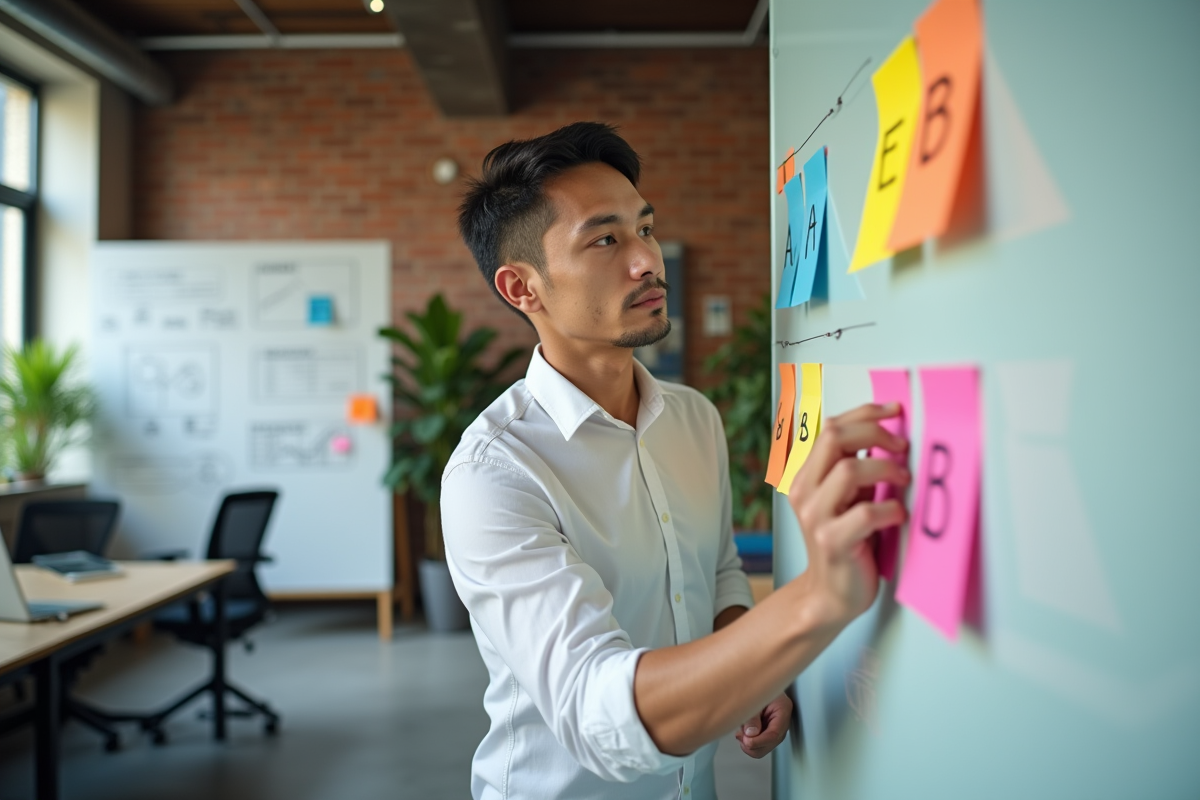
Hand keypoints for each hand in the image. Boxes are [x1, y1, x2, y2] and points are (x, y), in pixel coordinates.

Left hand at [735, 693, 791, 757]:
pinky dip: (747, 743)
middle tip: (740, 734)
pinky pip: (757, 747)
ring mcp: (775, 732)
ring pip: (761, 750)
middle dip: (752, 744)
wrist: (762, 687)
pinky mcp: (767, 735)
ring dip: (748, 744)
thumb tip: (750, 734)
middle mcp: (782, 725)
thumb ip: (753, 716)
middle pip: (768, 746)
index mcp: (783, 711)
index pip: (774, 734)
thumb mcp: (756, 698)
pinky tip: (743, 732)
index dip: (759, 741)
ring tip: (741, 730)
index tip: (746, 741)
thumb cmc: (760, 688)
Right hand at [788, 403, 908, 626]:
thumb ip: (855, 468)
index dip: (864, 413)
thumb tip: (888, 435)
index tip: (893, 411)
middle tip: (900, 445)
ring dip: (885, 469)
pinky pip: (865, 513)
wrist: (830, 594)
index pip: (830, 427)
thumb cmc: (845, 543)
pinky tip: (897, 514)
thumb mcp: (846, 497)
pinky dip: (890, 509)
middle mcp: (804, 491)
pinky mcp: (833, 541)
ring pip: (849, 470)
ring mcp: (816, 517)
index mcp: (805, 476)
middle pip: (834, 437)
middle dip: (875, 433)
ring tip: (902, 479)